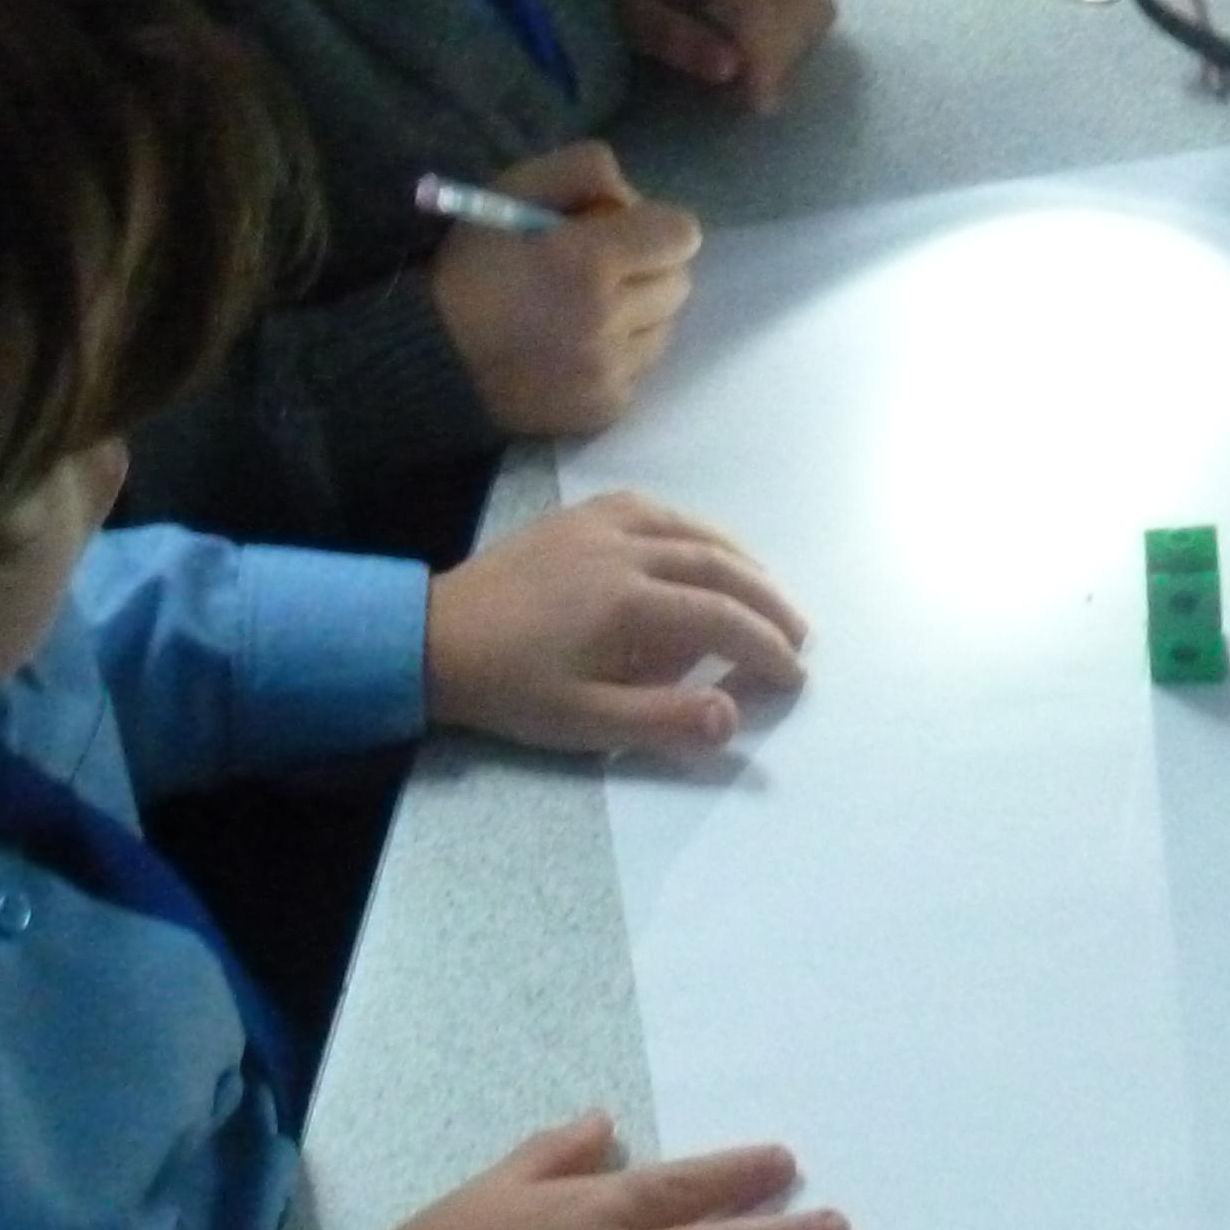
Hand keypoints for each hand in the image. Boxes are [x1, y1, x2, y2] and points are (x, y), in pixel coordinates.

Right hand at [425, 140, 702, 436]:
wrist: (429, 360)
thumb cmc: (471, 269)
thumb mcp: (513, 189)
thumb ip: (584, 171)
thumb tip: (633, 200)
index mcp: (589, 261)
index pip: (681, 235)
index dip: (655, 229)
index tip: (623, 235)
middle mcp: (608, 320)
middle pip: (678, 283)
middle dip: (648, 270)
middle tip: (600, 273)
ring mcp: (609, 372)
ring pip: (664, 330)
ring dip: (638, 316)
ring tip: (583, 314)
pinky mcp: (604, 409)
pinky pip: (639, 372)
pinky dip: (617, 359)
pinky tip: (573, 352)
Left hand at [427, 491, 810, 754]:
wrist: (430, 638)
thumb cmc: (510, 689)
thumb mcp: (583, 721)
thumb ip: (663, 719)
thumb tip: (732, 716)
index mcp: (628, 603)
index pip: (722, 620)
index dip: (767, 648)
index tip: (794, 676)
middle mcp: (625, 550)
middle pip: (719, 566)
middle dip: (768, 602)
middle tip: (799, 635)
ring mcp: (601, 524)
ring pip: (692, 530)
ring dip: (740, 561)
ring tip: (766, 593)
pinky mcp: (579, 516)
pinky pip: (653, 508)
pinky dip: (692, 528)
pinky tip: (700, 546)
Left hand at [599, 0, 836, 112]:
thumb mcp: (626, 9)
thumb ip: (671, 36)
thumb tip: (732, 69)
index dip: (763, 51)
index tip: (758, 102)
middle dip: (782, 55)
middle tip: (754, 97)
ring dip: (796, 46)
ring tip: (760, 76)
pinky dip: (803, 32)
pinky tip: (771, 51)